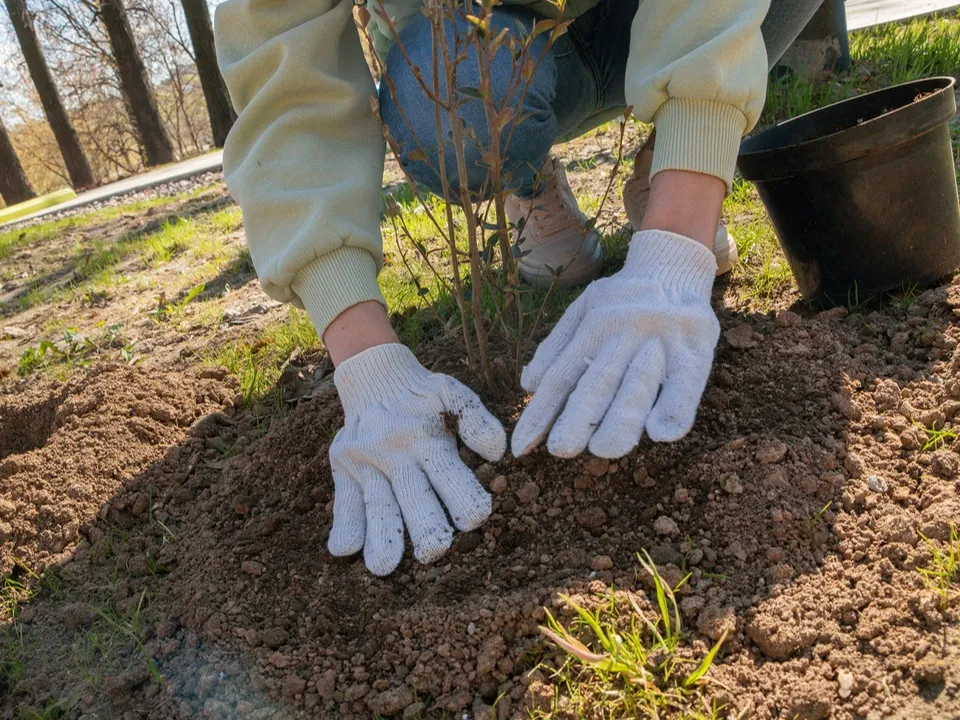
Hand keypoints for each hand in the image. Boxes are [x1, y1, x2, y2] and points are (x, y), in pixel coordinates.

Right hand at [328, 343, 505, 574]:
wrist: (374, 377)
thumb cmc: (423, 396)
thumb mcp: (453, 393)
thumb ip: (475, 419)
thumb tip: (498, 450)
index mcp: (425, 435)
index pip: (446, 471)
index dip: (463, 496)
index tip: (476, 518)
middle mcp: (393, 450)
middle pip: (411, 495)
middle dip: (425, 525)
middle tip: (435, 551)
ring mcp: (366, 462)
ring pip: (376, 504)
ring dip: (381, 535)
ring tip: (385, 566)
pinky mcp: (344, 469)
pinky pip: (344, 500)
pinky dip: (344, 524)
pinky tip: (345, 549)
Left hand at [512, 230, 719, 459]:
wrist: (674, 265)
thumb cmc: (622, 299)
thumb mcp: (584, 309)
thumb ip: (557, 346)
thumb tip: (528, 384)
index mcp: (594, 325)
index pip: (561, 376)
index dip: (540, 412)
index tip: (521, 448)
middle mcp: (624, 332)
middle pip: (598, 381)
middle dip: (578, 418)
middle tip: (560, 449)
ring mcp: (661, 340)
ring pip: (639, 385)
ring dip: (622, 419)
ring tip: (603, 449)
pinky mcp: (695, 349)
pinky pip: (686, 384)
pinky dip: (674, 409)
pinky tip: (660, 433)